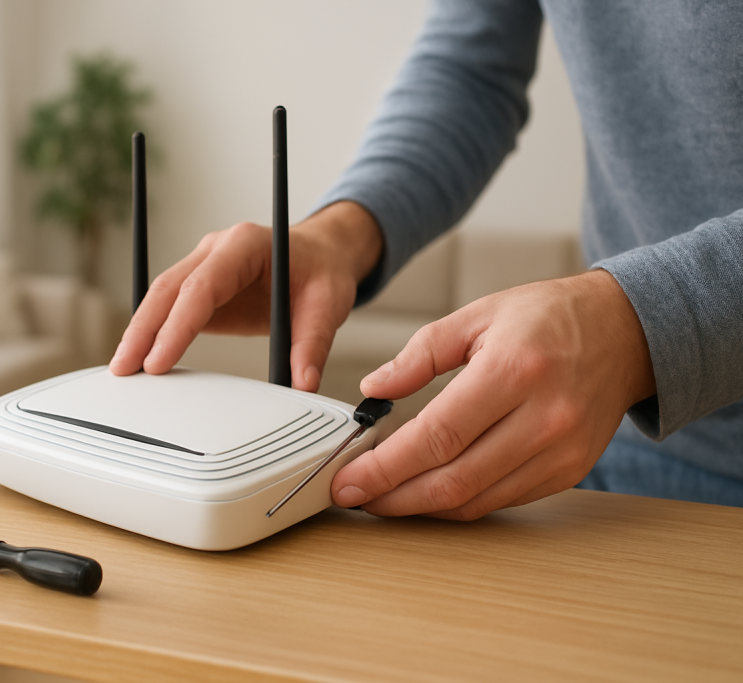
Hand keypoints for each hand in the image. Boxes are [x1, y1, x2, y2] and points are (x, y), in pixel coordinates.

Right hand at [109, 201, 382, 391]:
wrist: (321, 255)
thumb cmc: (322, 272)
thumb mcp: (328, 305)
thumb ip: (312, 344)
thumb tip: (302, 382)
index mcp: (244, 245)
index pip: (201, 286)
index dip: (178, 325)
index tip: (159, 360)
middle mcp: (215, 250)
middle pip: (167, 289)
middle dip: (142, 331)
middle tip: (124, 370)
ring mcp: (202, 265)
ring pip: (160, 297)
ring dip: (140, 333)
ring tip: (123, 371)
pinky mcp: (199, 287)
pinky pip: (169, 309)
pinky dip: (153, 334)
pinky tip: (140, 360)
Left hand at [332, 270, 655, 518]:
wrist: (625, 333)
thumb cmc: (548, 318)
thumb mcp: (478, 314)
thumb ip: (420, 353)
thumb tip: (375, 389)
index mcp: (514, 370)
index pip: (437, 435)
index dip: (386, 466)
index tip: (347, 480)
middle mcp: (544, 418)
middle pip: (454, 480)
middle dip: (393, 497)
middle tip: (353, 497)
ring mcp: (561, 451)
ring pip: (476, 500)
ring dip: (421, 506)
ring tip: (381, 497)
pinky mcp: (569, 471)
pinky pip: (501, 500)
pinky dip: (458, 503)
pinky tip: (427, 492)